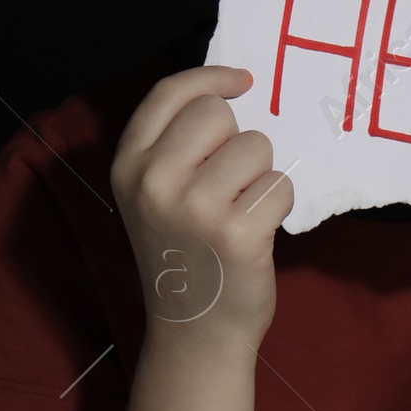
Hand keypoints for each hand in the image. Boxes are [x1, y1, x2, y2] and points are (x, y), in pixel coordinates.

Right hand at [111, 65, 289, 349]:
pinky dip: (278, 206)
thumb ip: (176, 147)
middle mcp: (155, 182)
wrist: (194, 332)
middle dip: (237, 142)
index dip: (211, 78)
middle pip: (218, 114)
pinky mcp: (237, 233)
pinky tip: (257, 232)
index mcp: (129, 166)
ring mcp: (195, 208)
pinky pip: (280, 185)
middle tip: (230, 185)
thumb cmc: (185, 256)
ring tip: (240, 213)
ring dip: (261, 176)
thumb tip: (230, 91)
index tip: (242, 81)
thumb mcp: (155, 196)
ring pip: (256, 147)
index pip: (171, 94)